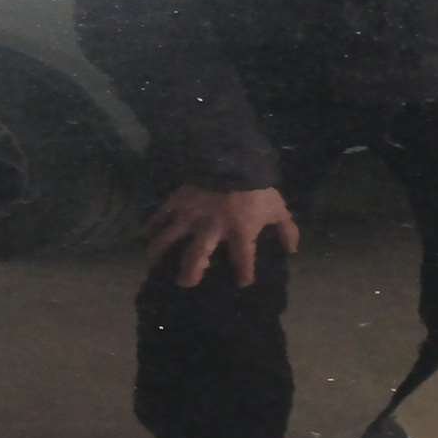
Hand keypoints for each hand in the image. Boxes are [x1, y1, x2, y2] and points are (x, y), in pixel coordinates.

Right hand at [145, 186, 300, 287]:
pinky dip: (152, 224)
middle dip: (190, 272)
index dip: (244, 274)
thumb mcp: (276, 206)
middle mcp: (212, 229)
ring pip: (170, 239)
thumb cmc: (257, 184)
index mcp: (239, 232)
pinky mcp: (178, 200)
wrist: (234, 154)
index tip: (242, 283)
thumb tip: (292, 250)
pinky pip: (160, 214)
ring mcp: (191, 215)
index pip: (244, 261)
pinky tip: (145, 234)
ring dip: (160, 252)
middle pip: (197, 257)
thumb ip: (286, 229)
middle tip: (186, 283)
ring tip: (152, 264)